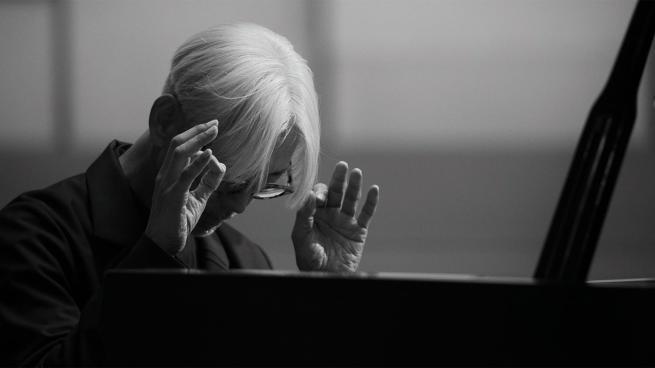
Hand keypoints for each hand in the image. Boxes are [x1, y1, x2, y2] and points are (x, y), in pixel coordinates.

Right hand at [145, 120, 225, 254]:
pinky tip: (210, 154)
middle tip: (215, 123)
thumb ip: (208, 183)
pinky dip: (198, 163)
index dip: (194, 134)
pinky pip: (186, 176)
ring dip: (198, 139)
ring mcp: (167, 185)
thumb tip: (221, 166)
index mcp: (168, 175)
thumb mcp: (197, 199)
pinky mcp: (173, 197)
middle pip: (178, 144)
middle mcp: (165, 176)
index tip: (211, 126)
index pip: (178, 147)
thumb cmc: (177, 222)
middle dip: (197, 131)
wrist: (162, 244)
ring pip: (179, 153)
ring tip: (213, 131)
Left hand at [292, 161, 379, 271]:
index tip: (319, 197)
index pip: (318, 195)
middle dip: (338, 179)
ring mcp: (345, 222)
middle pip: (335, 192)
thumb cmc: (309, 259)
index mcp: (314, 214)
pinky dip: (371, 202)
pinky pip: (366, 214)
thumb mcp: (301, 237)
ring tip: (357, 173)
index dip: (319, 192)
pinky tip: (374, 189)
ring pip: (351, 200)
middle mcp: (330, 214)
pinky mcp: (359, 231)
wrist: (326, 277)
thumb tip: (309, 194)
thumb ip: (304, 216)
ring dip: (354, 186)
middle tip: (342, 166)